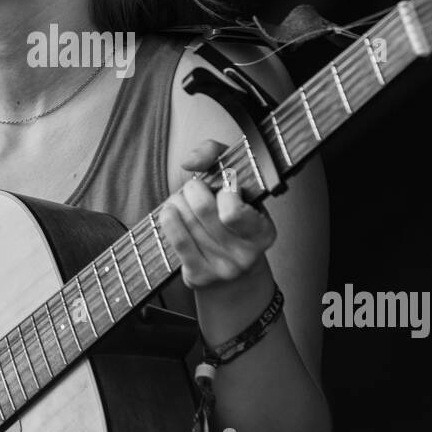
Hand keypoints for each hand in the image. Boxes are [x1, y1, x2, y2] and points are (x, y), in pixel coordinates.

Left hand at [159, 139, 277, 291]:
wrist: (235, 276)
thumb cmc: (234, 221)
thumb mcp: (240, 185)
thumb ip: (217, 156)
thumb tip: (189, 162)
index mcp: (262, 232)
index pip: (234, 210)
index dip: (224, 189)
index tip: (224, 186)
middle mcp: (245, 254)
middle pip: (202, 208)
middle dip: (193, 189)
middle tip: (195, 189)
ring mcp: (222, 268)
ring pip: (185, 220)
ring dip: (177, 202)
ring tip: (182, 201)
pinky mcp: (199, 276)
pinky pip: (177, 240)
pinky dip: (169, 219)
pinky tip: (170, 212)